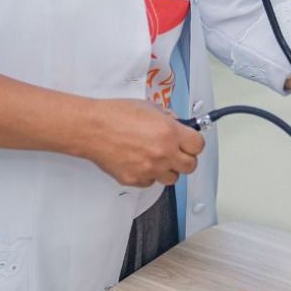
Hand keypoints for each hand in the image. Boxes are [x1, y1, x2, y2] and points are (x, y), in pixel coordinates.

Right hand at [82, 99, 204, 186]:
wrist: (92, 128)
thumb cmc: (115, 115)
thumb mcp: (149, 107)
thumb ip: (168, 118)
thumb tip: (178, 125)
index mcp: (169, 133)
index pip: (198, 146)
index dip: (194, 143)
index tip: (189, 142)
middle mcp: (163, 153)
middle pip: (190, 166)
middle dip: (185, 158)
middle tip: (176, 152)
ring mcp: (150, 169)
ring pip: (172, 178)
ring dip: (168, 169)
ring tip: (156, 158)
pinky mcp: (136, 180)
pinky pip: (151, 182)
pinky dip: (148, 175)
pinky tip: (139, 162)